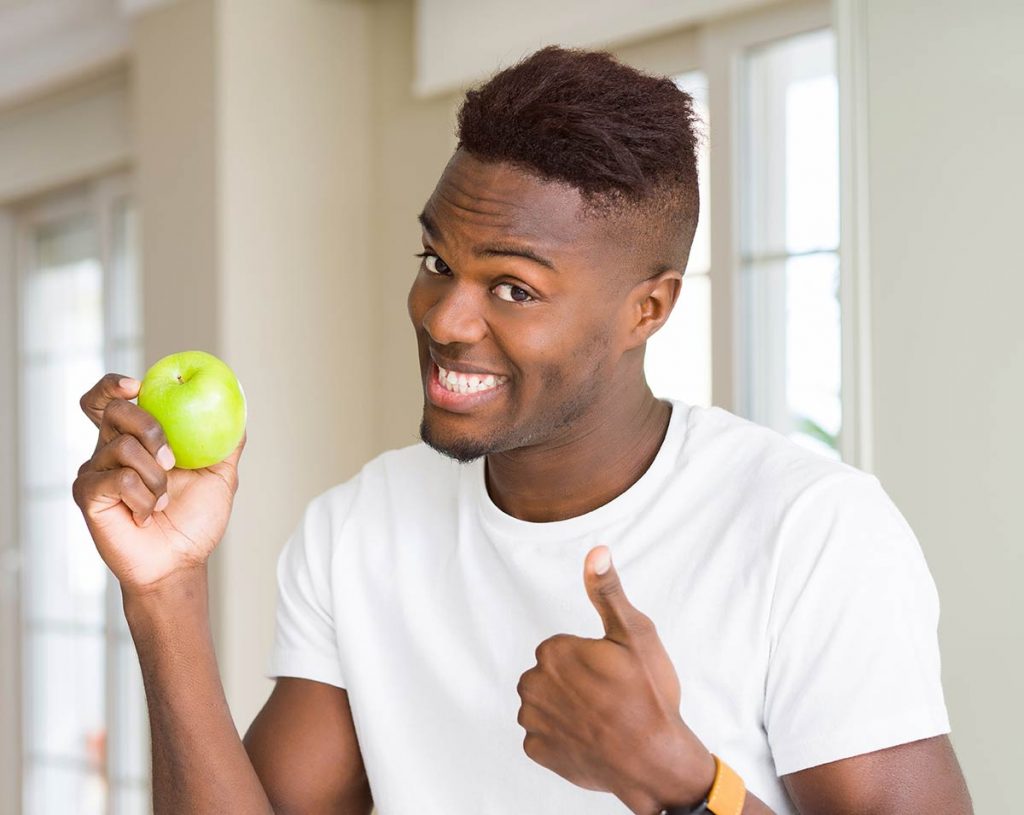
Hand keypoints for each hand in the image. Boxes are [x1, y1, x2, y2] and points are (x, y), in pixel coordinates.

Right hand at [72, 373, 244, 594]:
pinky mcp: (87, 494)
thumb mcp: (219, 477)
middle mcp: (109, 449)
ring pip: (123, 447)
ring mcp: (95, 470)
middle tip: (172, 459)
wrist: (179, 563)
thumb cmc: (196, 521)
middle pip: (115, 410)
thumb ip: (226, 443)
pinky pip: (118, 479)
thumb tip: (240, 411)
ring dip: (156, 477)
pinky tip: (146, 516)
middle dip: (151, 428)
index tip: (137, 385)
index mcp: (136, 439)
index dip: (114, 385)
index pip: (111, 399)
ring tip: (162, 501)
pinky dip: (144, 498)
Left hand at [516, 545, 715, 813]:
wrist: (657, 762)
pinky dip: (562, 737)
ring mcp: (534, 720)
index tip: (613, 673)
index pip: (562, 646)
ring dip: (565, 708)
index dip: (590, 659)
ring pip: (544, 702)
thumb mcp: (635, 634)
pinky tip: (589, 740)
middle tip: (610, 697)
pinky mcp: (537, 751)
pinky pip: (543, 735)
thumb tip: (596, 551)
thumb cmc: (649, 695)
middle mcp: (533, 683)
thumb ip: (607, 592)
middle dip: (573, 681)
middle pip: (549, 673)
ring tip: (601, 719)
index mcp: (553, 651)